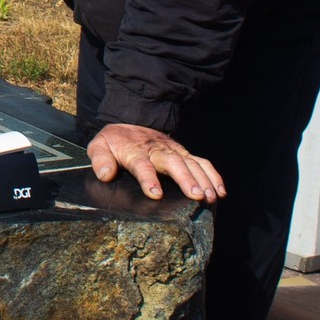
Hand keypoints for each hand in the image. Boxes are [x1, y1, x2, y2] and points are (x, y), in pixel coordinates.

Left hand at [87, 123, 225, 203]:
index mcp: (134, 151)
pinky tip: (220, 192)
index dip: (149, 179)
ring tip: (210, 198)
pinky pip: (202, 163)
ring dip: (203, 180)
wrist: (130, 121)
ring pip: (191, 163)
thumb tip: (105, 175)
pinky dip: (213, 175)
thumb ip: (100, 159)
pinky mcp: (184, 154)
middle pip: (173, 163)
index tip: (155, 194)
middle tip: (196, 196)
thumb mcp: (99, 146)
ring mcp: (173, 151)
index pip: (142, 165)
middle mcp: (157, 150)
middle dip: (185, 179)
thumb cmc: (114, 141)